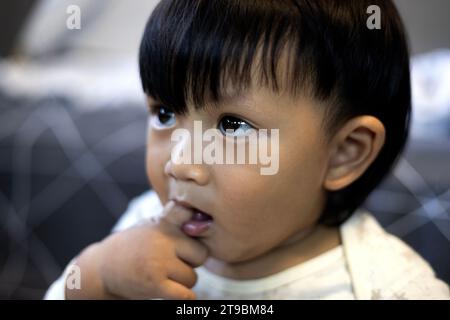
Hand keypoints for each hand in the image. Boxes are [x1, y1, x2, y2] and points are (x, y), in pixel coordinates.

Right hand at [66, 201, 208, 299]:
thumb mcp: (152, 224)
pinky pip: (185, 295)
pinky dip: (184, 297)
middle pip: (201, 255)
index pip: (198, 228)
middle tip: (174, 263)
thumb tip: (198, 215)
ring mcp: (159, 262)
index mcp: (165, 223)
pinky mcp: (155, 284)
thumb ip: (175, 218)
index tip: (189, 245)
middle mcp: (163, 239)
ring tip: (165, 275)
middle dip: (191, 262)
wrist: (103, 267)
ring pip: (192, 277)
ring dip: (183, 281)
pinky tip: (175, 292)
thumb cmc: (134, 245)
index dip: (196, 240)